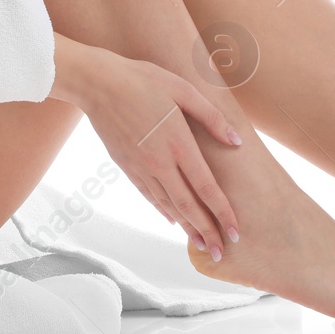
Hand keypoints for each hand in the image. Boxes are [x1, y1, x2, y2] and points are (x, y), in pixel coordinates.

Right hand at [71, 45, 243, 259]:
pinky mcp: (126, 166)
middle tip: (220, 254)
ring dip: (187, 228)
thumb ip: (211, 117)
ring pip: (168, 206)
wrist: (98, 84)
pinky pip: (148, 195)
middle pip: (188, 206)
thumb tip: (236, 141)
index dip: (223, 213)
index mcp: (179, 143)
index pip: (206, 188)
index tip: (236, 233)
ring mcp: (141, 167)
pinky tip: (173, 220)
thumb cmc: (142, 80)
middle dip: (207, 232)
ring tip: (201, 245)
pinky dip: (163, 211)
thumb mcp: (183, 90)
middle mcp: (160, 162)